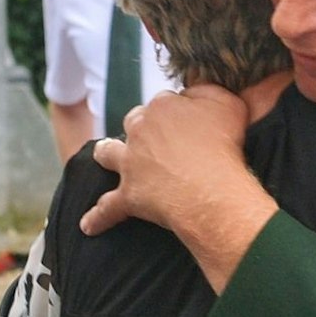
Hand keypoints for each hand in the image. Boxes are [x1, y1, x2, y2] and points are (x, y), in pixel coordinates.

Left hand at [80, 85, 252, 236]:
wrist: (210, 190)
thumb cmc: (223, 147)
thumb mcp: (227, 103)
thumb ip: (208, 91)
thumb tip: (194, 90)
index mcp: (162, 106)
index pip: (165, 102)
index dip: (178, 113)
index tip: (190, 125)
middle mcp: (140, 130)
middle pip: (135, 121)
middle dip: (142, 127)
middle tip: (159, 141)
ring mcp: (130, 163)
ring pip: (108, 152)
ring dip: (106, 153)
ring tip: (105, 156)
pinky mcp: (128, 195)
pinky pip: (107, 208)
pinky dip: (97, 217)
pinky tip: (88, 226)